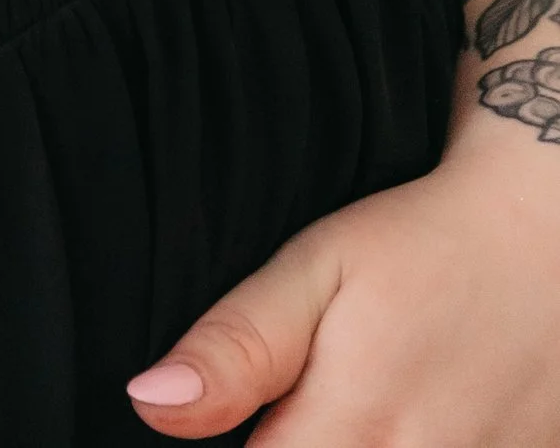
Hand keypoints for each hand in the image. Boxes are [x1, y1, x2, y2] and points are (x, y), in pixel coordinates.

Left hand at [126, 134, 559, 443]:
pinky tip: (388, 422)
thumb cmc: (420, 246)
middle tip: (292, 404)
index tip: (240, 420)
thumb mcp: (316, 268)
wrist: (544, 242)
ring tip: (339, 407)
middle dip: (287, 447)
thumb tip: (149, 405)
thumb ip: (236, 348)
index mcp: (351, 429)